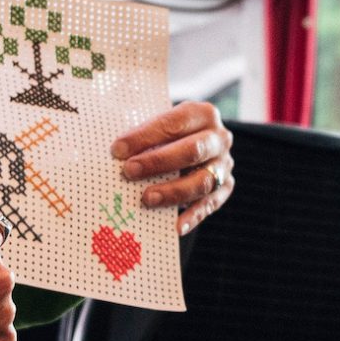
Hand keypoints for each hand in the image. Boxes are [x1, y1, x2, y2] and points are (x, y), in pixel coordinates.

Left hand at [115, 102, 233, 235]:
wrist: (190, 146)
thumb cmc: (167, 136)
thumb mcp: (158, 125)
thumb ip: (143, 135)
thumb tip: (115, 152)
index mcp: (202, 114)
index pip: (173, 124)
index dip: (145, 136)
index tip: (117, 150)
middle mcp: (219, 138)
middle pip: (192, 150)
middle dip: (158, 162)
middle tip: (129, 172)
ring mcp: (224, 164)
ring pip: (202, 180)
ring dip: (173, 191)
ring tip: (146, 199)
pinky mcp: (224, 188)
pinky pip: (210, 204)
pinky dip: (192, 216)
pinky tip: (175, 226)